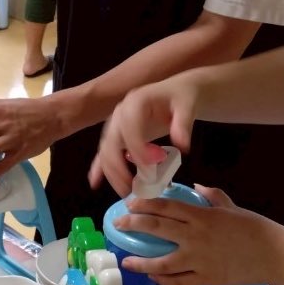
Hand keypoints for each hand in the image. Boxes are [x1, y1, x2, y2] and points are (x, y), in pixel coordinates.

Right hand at [89, 77, 200, 195]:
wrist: (177, 92)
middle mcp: (120, 113)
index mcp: (135, 102)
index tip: (149, 168)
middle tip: (132, 189)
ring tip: (126, 192)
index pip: (129, 127)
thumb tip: (182, 146)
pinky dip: (100, 167)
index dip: (136, 148)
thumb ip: (183, 124)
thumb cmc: (182, 98)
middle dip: (118, 167)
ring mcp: (116, 125)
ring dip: (112, 173)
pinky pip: (105, 152)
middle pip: (111, 142)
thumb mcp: (188, 106)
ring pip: (106, 151)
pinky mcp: (118, 136)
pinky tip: (95, 183)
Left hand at [111, 186, 282, 284]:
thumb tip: (194, 187)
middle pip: (156, 228)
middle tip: (119, 225)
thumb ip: (212, 196)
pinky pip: (178, 282)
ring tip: (127, 261)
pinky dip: (163, 281)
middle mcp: (195, 237)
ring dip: (141, 262)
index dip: (144, 204)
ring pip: (161, 263)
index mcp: (202, 216)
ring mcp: (198, 261)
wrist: (275, 255)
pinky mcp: (205, 280)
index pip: (166, 206)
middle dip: (133, 225)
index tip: (130, 203)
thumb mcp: (232, 207)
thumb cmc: (256, 228)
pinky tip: (154, 278)